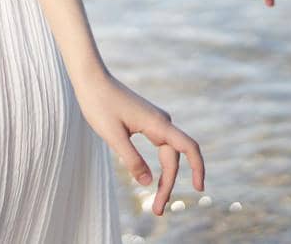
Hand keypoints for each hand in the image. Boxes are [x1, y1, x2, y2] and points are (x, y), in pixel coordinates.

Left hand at [76, 70, 203, 216]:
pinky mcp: (146, 122)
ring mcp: (155, 121)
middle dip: (169, 185)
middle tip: (157, 211)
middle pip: (174, 158)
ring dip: (165, 177)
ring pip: (167, 154)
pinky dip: (160, 165)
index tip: (199, 189)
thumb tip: (148, 182)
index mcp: (157, 123)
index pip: (188, 147)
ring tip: (155, 202)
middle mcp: (161, 121)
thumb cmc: (99, 104)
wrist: (91, 79)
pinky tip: (153, 178)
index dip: (198, 168)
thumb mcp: (113, 136)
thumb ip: (131, 159)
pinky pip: (160, 146)